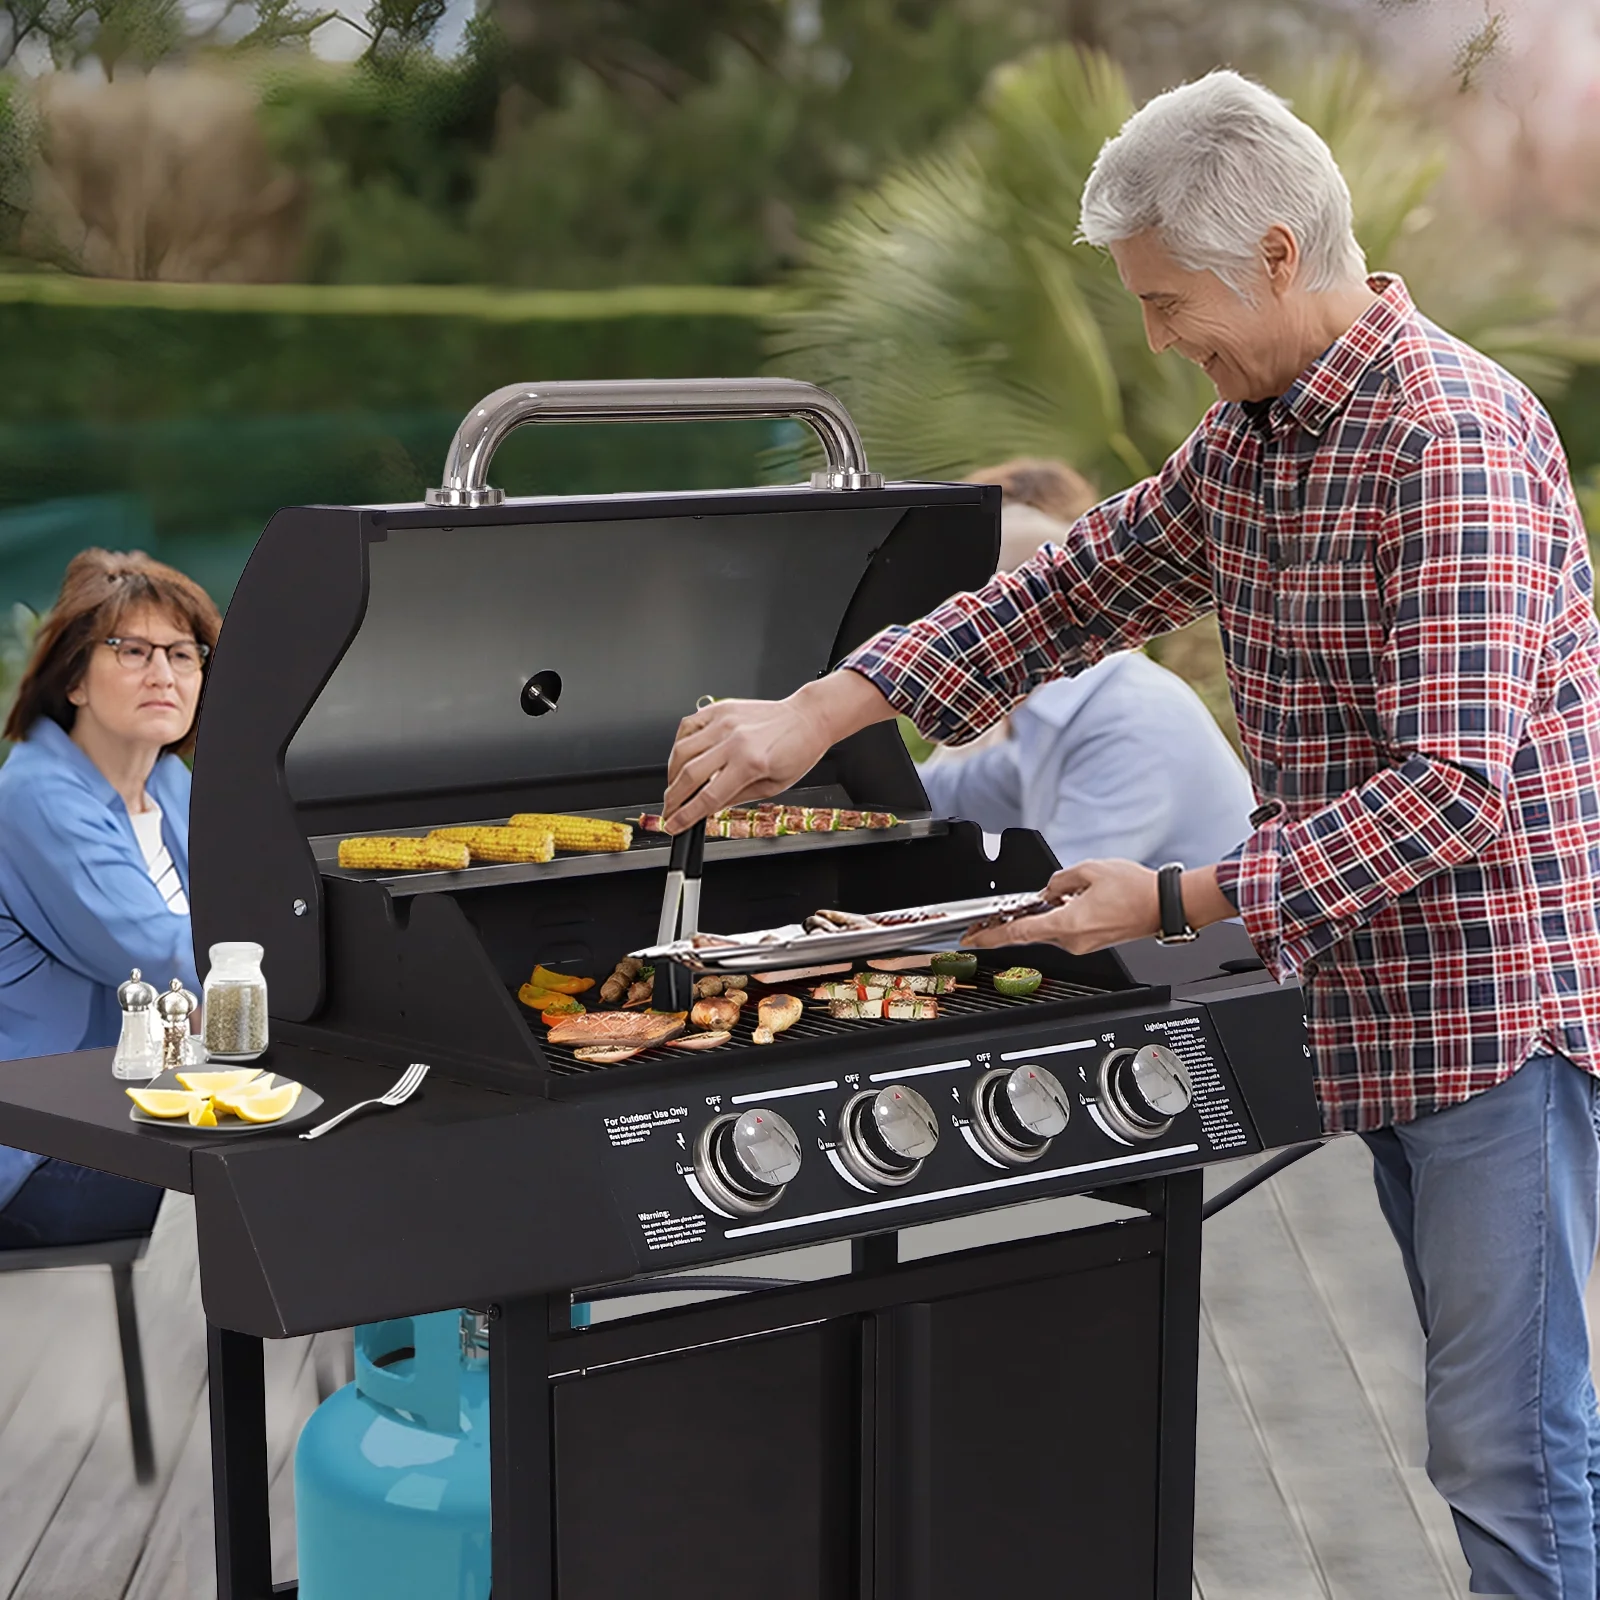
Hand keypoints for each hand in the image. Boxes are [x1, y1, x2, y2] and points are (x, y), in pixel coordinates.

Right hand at [661, 674, 894, 832]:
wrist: (808, 718)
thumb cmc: (797, 751)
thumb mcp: (773, 786)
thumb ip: (735, 797)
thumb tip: (706, 809)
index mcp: (751, 762)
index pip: (707, 796)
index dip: (685, 815)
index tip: (673, 825)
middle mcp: (734, 739)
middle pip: (689, 775)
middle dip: (672, 798)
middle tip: (669, 810)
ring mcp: (724, 721)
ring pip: (682, 750)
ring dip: (671, 773)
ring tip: (674, 786)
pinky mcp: (720, 708)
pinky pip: (687, 726)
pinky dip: (678, 744)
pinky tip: (681, 757)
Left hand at [964, 859, 1160, 955]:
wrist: (1164, 906)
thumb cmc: (1135, 890)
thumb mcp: (1089, 870)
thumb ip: (1059, 879)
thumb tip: (1048, 888)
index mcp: (1067, 924)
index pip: (1018, 933)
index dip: (991, 936)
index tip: (973, 939)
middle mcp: (1072, 941)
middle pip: (1032, 931)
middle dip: (1018, 918)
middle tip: (1000, 911)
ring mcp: (1083, 945)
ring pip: (1050, 930)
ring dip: (1043, 915)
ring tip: (1054, 895)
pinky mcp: (1092, 943)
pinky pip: (1066, 931)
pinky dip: (1059, 918)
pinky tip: (1068, 902)